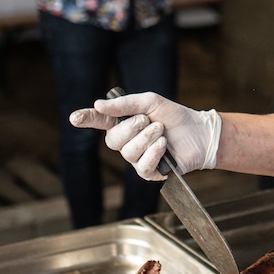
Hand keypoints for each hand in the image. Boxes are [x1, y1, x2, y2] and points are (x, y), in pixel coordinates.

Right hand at [69, 91, 220, 180]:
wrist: (198, 133)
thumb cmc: (174, 116)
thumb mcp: (150, 102)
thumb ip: (124, 104)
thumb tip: (98, 105)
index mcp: (123, 123)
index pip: (99, 122)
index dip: (86, 119)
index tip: (74, 118)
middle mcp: (126, 142)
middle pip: (113, 140)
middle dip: (132, 127)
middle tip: (148, 120)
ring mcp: (136, 158)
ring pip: (128, 153)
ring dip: (147, 138)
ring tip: (161, 131)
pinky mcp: (149, 172)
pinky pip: (142, 166)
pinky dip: (153, 153)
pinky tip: (164, 145)